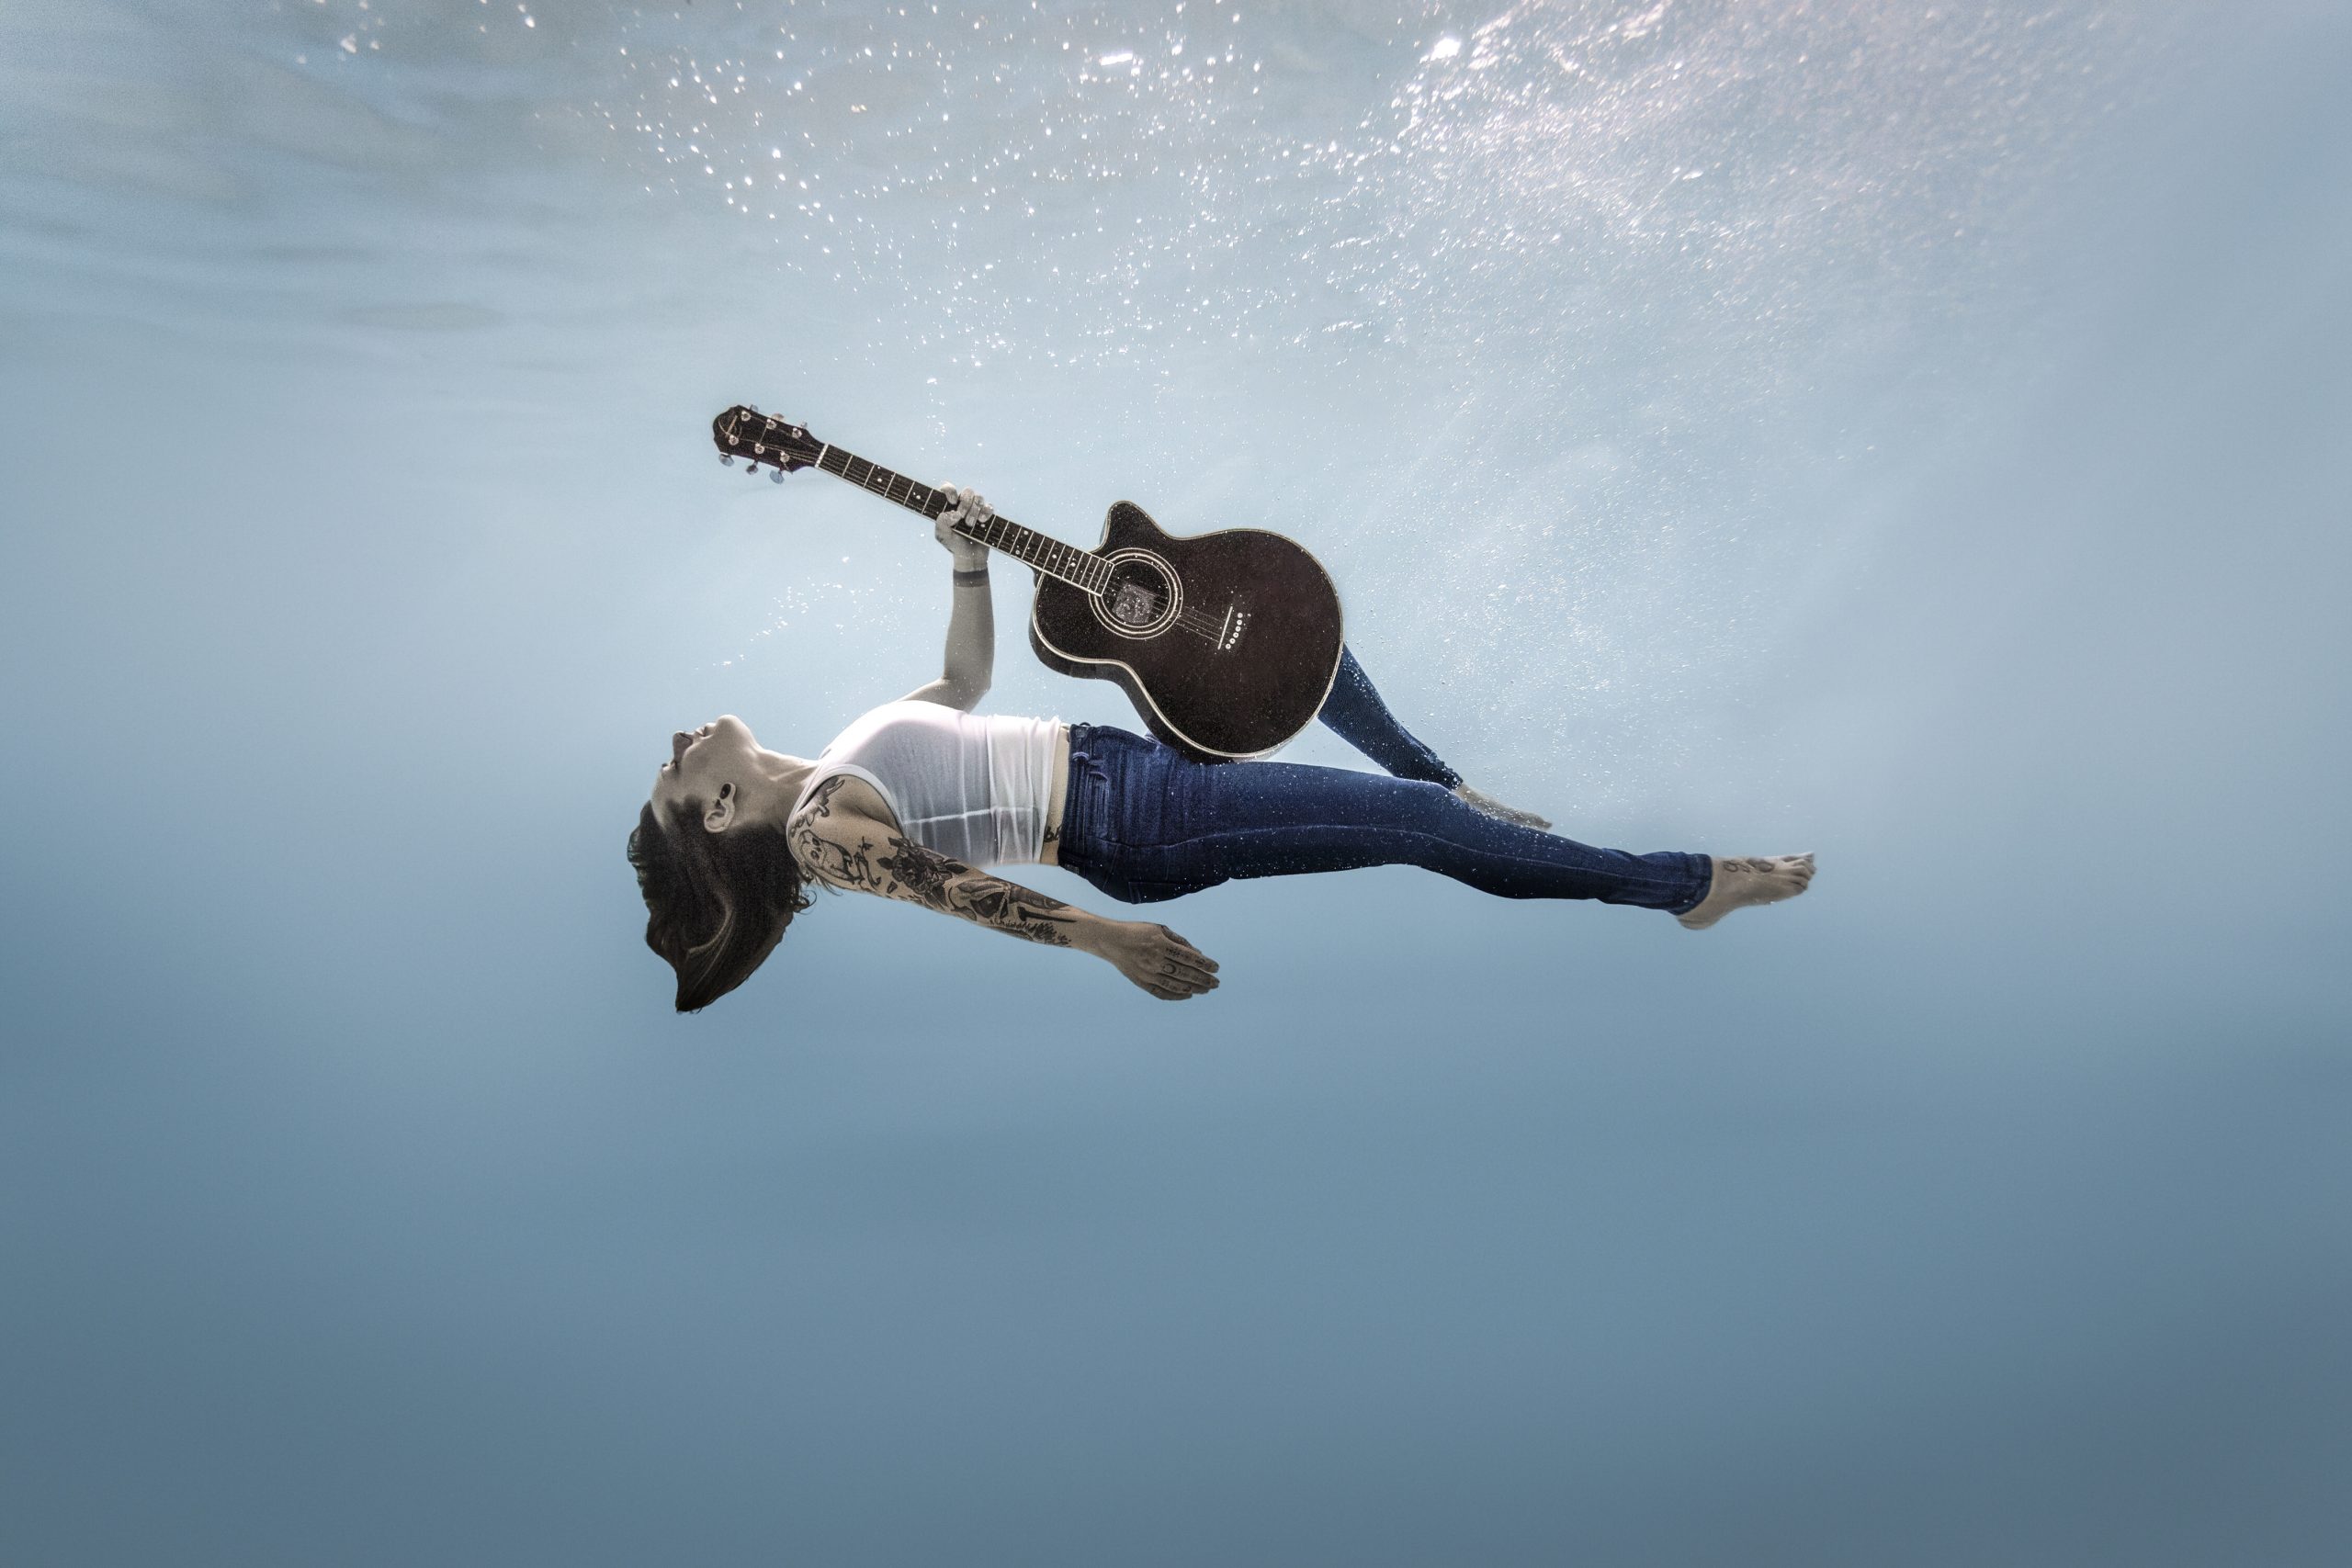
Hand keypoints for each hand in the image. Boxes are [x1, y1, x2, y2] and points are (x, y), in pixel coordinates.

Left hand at [935, 484, 991, 569]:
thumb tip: (954, 514)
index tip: (952, 501)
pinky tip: (981, 521)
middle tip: (961, 517)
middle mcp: (963, 504)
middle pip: (967, 491)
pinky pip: (989, 506)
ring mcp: (976, 509)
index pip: (948, 488)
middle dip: (965, 503)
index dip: (950, 490)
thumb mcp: (942, 534)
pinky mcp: (987, 515)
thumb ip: (941, 522)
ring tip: (970, 525)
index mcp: (949, 505)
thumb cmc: (953, 544)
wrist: (969, 556)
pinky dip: (986, 512)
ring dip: (974, 510)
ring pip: (979, 498)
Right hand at [1091, 919, 1220, 1000]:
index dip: (1204, 964)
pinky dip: (1176, 996)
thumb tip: (1197, 953)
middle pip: (1185, 973)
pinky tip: (1187, 995)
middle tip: (1216, 983)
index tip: (1216, 968)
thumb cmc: (1137, 931)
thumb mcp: (1159, 929)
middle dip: (1203, 979)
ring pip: (1175, 985)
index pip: (1189, 957)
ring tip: (1205, 990)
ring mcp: (1148, 973)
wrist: (1111, 941)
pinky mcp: (1141, 982)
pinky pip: (1161, 993)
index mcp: (1161, 944)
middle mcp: (1155, 960)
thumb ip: (1179, 940)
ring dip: (1193, 988)